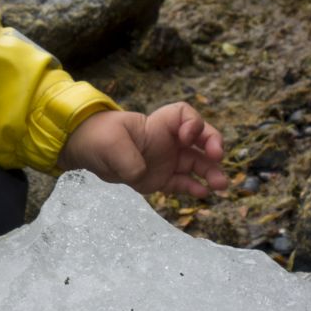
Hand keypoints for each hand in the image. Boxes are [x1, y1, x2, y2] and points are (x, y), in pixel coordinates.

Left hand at [58, 102, 228, 197]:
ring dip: (211, 172)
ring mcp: (167, 160)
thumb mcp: (111, 144)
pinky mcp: (161, 179)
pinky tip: (202, 194)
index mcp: (159, 124)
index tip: (186, 137)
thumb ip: (128, 159)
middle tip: (218, 156)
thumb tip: (140, 175)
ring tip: (221, 185)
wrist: (89, 151)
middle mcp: (169, 141)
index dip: (194, 124)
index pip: (187, 116)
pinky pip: (182, 183)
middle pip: (201, 139)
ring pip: (197, 164)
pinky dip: (193, 188)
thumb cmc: (100, 137)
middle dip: (213, 146)